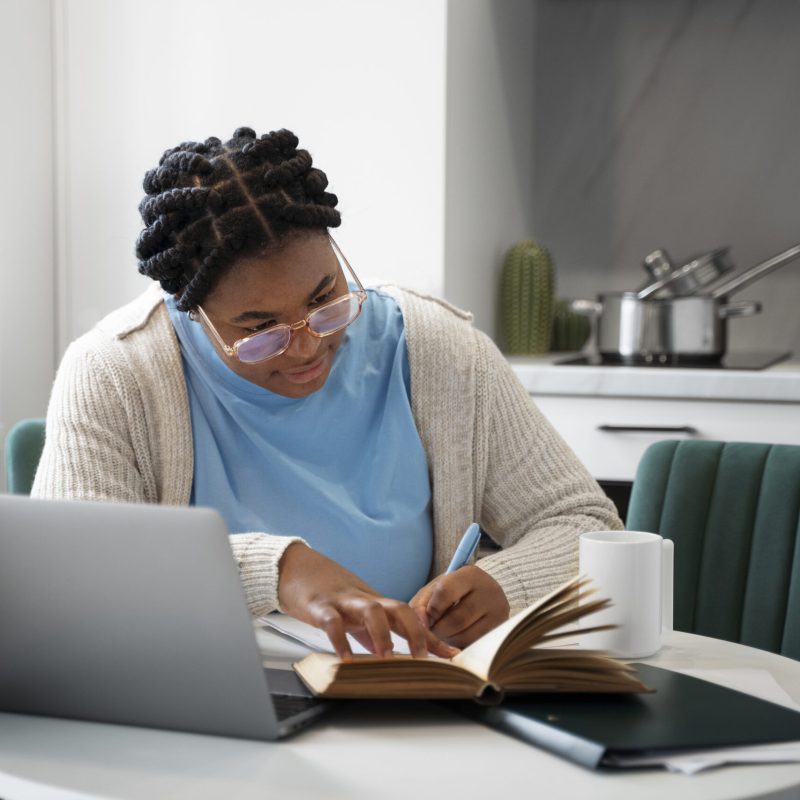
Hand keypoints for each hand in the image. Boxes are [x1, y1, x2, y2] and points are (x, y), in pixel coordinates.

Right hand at [277, 542, 457, 660]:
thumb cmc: (326, 591)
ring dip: (382, 635)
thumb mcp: (353, 612)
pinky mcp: (319, 606)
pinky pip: (332, 622)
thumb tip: (388, 657)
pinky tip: (345, 660)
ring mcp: (343, 601)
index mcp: (375, 602)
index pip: (410, 618)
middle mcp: (364, 600)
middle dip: (415, 633)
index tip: (452, 656)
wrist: (294, 566)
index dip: (431, 637)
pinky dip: (340, 640)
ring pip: (371, 611)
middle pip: (398, 608)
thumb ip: (370, 634)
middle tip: (423, 660)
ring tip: (387, 660)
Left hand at [409, 566, 509, 648]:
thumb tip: (423, 626)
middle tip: (433, 630)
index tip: (427, 617)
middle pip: (456, 619)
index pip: (445, 592)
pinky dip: (459, 644)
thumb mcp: (435, 590)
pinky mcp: (500, 629)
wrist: (481, 595)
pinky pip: (474, 644)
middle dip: (438, 630)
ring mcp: (499, 611)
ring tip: (444, 632)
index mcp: (470, 574)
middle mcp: (489, 590)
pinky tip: (457, 636)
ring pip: (465, 635)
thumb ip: (421, 605)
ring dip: (447, 639)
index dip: (431, 610)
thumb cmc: (451, 592)